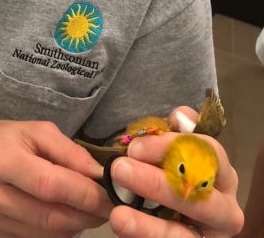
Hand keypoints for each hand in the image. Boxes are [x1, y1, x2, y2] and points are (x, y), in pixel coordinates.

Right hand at [0, 119, 112, 237]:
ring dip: (76, 225)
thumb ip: (69, 152)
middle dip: (86, 214)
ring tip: (88, 209)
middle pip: (50, 216)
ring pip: (47, 234)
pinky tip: (65, 214)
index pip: (49, 184)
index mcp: (1, 158)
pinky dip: (59, 232)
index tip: (110, 195)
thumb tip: (100, 176)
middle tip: (107, 207)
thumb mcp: (36, 131)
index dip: (84, 194)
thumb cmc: (5, 139)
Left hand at [108, 132, 243, 237]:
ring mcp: (210, 236)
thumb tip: (180, 116)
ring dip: (147, 225)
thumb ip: (178, 134)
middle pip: (196, 194)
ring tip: (118, 216)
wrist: (173, 214)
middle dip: (156, 183)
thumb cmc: (177, 175)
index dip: (172, 146)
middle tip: (120, 169)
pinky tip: (122, 227)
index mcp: (222, 175)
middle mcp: (225, 207)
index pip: (207, 154)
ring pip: (181, 234)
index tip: (135, 146)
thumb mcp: (178, 151)